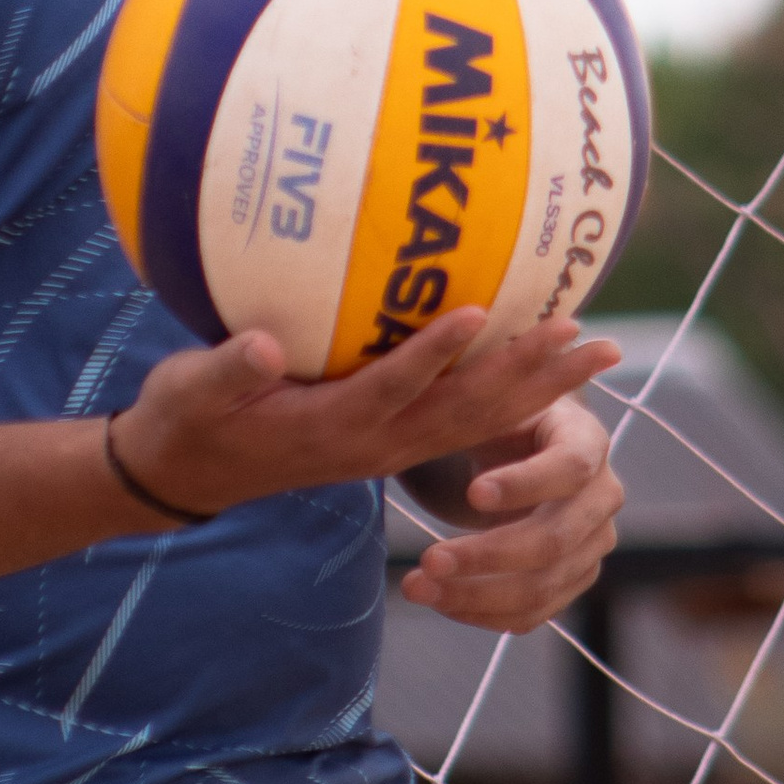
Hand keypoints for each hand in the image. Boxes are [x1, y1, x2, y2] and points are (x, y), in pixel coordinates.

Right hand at [106, 312, 616, 527]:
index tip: (478, 310)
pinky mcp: (391, 442)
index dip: (434, 352)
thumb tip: (262, 347)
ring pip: (478, 421)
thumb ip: (227, 370)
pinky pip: (464, 419)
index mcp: (331, 429)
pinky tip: (549, 367)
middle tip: (586, 336)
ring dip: (540, 386)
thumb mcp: (192, 393)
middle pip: (465, 411)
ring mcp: (388, 448)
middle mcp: (374, 444)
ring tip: (596, 350)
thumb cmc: (187, 420)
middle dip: (528, 374)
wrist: (189, 473)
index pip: (393, 388)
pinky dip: (513, 395)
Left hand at [396, 392, 620, 633]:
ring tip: (416, 585)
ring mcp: (593, 545)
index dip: (525, 484)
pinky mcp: (573, 580)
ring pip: (541, 587)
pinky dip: (481, 612)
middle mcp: (602, 496)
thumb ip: (481, 402)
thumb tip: (445, 402)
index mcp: (587, 438)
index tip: (471, 493)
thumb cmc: (499, 417)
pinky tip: (439, 599)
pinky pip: (533, 613)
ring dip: (474, 593)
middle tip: (427, 559)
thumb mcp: (493, 399)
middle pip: (554, 540)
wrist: (514, 451)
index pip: (571, 466)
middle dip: (487, 555)